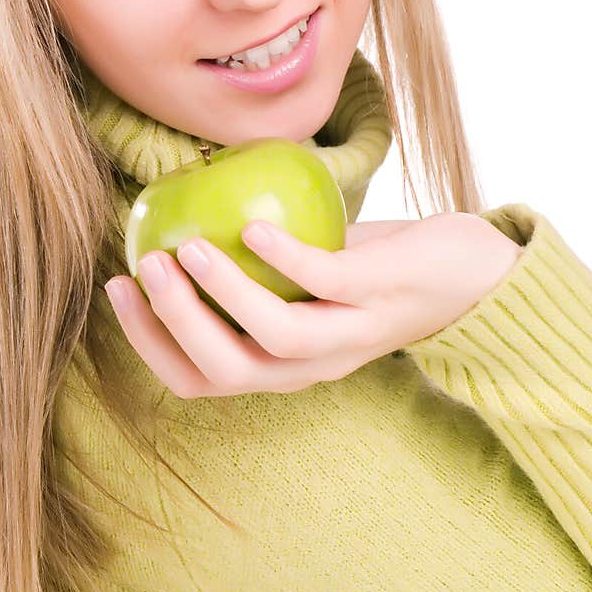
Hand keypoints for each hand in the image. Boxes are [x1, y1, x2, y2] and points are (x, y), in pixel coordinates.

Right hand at [103, 213, 521, 398]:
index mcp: (286, 365)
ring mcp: (352, 332)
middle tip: (141, 268)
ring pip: (273, 336)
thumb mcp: (309, 272)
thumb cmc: (378, 266)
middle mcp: (315, 364)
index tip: (117, 289)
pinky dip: (282, 259)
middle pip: (225, 371)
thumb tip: (179, 213)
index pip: (200, 379)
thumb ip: (253, 264)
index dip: (150, 344)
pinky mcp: (382, 294)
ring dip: (220, 294)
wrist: (474, 271)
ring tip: (186, 248)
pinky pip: (324, 282)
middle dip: (172, 325)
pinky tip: (251, 228)